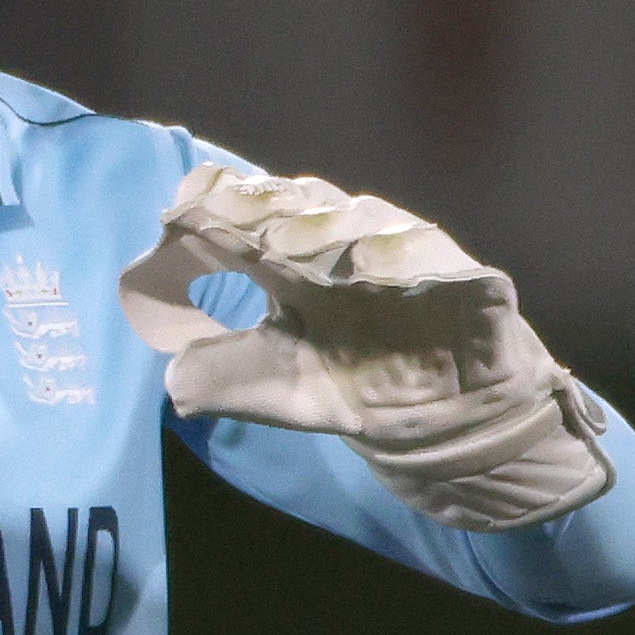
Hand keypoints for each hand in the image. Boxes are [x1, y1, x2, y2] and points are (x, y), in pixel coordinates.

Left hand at [116, 168, 610, 527]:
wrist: (450, 426)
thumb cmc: (360, 389)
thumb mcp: (283, 392)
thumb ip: (228, 382)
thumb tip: (172, 383)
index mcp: (295, 264)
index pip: (248, 219)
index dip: (212, 211)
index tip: (174, 215)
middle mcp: (346, 247)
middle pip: (301, 208)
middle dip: (262, 210)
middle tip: (225, 217)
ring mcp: (405, 256)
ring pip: (364, 221)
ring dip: (323, 227)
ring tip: (286, 242)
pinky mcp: (462, 277)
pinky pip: (437, 257)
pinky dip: (407, 254)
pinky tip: (374, 262)